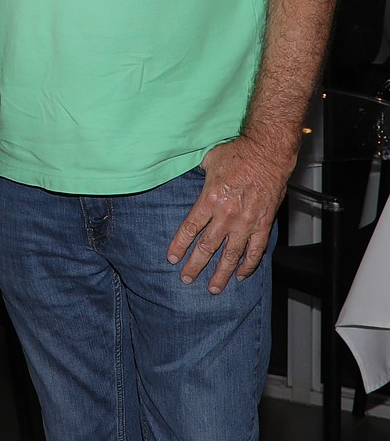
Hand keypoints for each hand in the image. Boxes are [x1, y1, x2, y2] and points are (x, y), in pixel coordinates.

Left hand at [166, 136, 291, 293]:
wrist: (268, 152)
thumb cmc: (239, 152)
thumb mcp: (209, 160)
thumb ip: (197, 174)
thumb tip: (185, 174)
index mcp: (210, 199)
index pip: (190, 229)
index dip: (179, 246)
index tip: (172, 258)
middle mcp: (226, 215)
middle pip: (207, 247)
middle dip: (195, 266)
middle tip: (186, 278)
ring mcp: (246, 222)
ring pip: (231, 255)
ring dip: (221, 274)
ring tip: (213, 289)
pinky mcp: (263, 223)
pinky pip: (256, 250)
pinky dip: (249, 264)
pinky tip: (242, 275)